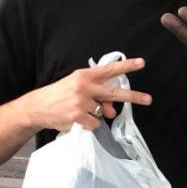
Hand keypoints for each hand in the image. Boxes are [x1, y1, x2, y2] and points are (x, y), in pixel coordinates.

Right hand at [25, 58, 151, 131]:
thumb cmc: (60, 96)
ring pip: (102, 113)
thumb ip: (97, 98)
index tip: (141, 63)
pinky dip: (87, 125)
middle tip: (148, 99)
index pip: (109, 70)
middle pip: (114, 93)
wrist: (38, 107)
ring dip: (93, 115)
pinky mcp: (78, 115)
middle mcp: (84, 86)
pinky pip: (94, 124)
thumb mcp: (78, 90)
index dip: (126, 66)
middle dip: (133, 96)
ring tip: (77, 111)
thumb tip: (112, 112)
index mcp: (84, 75)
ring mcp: (81, 101)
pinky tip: (75, 119)